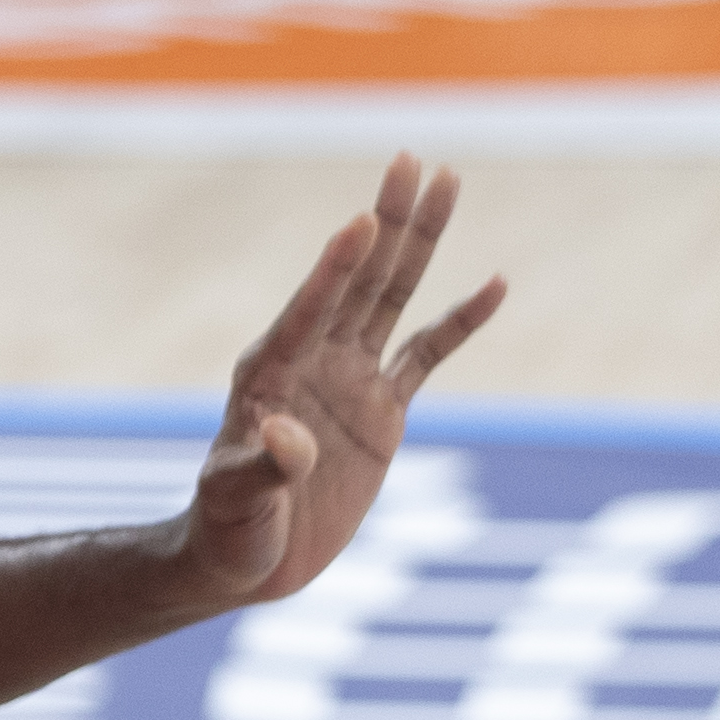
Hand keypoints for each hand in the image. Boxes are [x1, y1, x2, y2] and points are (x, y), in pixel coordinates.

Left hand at [168, 156, 503, 610]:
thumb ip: (262, 468)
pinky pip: (428, 354)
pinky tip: (493, 283)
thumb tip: (285, 439)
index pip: (310, 307)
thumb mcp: (234, 499)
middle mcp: (310, 359)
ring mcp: (349, 378)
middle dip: (389, 221)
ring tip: (449, 183)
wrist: (247, 559)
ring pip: (394, 296)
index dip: (335, 266)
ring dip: (421, 244)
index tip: (363, 219)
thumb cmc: (226, 526)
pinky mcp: (382, 410)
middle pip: (360, 278)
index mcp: (268, 371)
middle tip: (415, 160)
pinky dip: (461, 322)